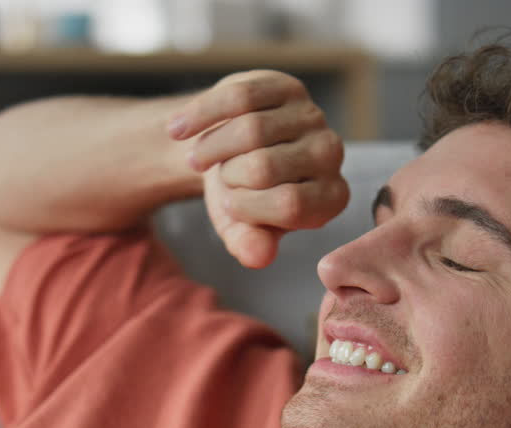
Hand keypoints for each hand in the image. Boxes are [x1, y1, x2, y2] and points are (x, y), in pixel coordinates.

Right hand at [167, 70, 348, 267]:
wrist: (230, 151)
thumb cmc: (241, 197)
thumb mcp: (242, 227)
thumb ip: (250, 245)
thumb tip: (258, 256)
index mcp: (330, 198)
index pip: (288, 205)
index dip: (247, 207)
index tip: (230, 204)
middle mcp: (331, 155)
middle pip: (264, 167)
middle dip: (227, 177)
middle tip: (220, 179)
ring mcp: (312, 117)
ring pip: (249, 130)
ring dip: (209, 149)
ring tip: (198, 159)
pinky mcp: (287, 87)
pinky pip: (237, 97)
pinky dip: (200, 115)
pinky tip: (179, 130)